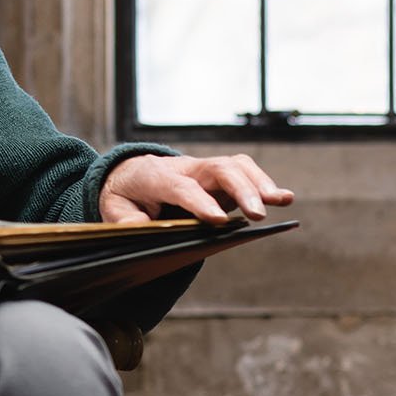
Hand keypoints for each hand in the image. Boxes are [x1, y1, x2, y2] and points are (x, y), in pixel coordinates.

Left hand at [98, 152, 295, 224]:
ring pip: (236, 166)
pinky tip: (282, 198)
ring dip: (260, 182)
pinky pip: (244, 171)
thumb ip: (125, 219)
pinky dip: (264, 183)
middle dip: (241, 190)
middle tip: (258, 214)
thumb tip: (139, 229)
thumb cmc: (126, 194)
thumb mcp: (113, 208)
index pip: (183, 188)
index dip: (200, 203)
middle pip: (219, 170)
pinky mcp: (220, 175)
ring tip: (283, 200)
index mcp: (157, 177)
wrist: (133, 172)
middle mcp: (186, 168)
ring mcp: (205, 170)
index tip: (218, 221)